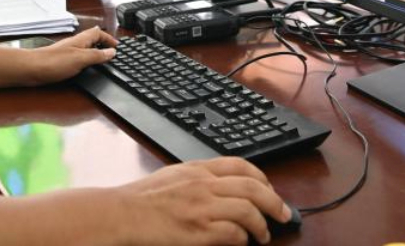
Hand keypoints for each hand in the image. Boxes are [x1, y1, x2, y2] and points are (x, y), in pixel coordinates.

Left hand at [27, 26, 117, 84]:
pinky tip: (85, 69)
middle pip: (92, 39)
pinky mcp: (61, 62)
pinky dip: (85, 61)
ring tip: (102, 59)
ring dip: (94, 52)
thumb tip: (111, 52)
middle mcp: (75, 44)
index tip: (117, 46)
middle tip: (111, 52)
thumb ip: (97, 55)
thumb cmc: (53, 62)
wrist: (31, 69)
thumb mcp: (81, 59)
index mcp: (81, 40)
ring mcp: (67, 52)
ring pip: (85, 48)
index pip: (99, 34)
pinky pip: (78, 58)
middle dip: (102, 44)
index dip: (109, 39)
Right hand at [115, 158, 291, 245]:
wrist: (121, 214)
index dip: (263, 178)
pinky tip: (242, 243)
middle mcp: (204, 184)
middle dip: (274, 202)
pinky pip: (233, 233)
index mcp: (198, 168)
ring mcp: (202, 207)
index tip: (270, 190)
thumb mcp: (174, 176)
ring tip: (264, 235)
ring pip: (248, 211)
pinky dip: (242, 239)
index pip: (241, 166)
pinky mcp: (198, 231)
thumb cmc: (142, 199)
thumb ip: (199, 177)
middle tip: (283, 214)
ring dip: (262, 225)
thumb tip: (223, 187)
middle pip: (253, 187)